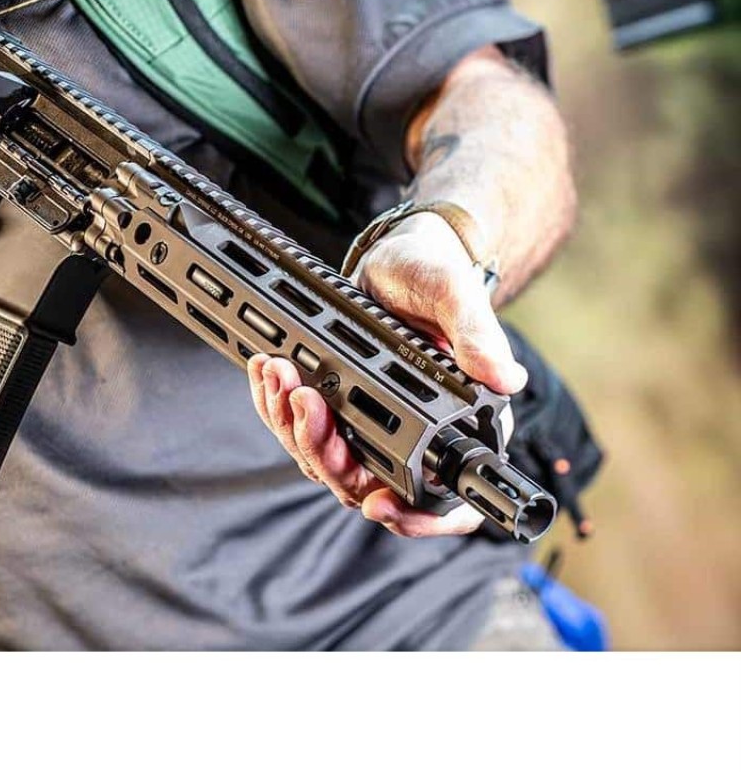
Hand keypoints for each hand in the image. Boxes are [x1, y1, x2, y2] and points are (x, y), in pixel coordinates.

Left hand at [246, 211, 526, 537]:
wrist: (398, 255)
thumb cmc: (435, 272)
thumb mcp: (454, 293)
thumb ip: (476, 334)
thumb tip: (504, 378)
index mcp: (459, 421)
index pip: (447, 499)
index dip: (417, 517)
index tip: (378, 503)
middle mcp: (415, 434)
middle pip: (366, 483)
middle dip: (325, 451)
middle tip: (304, 401)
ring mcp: (370, 423)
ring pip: (324, 459)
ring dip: (292, 425)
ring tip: (278, 376)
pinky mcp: (337, 405)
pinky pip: (301, 427)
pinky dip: (278, 405)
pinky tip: (267, 372)